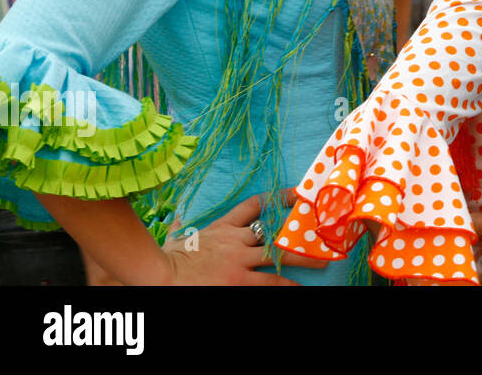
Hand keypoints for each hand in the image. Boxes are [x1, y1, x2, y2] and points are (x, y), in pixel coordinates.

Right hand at [163, 192, 329, 285]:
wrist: (160, 276)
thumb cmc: (165, 259)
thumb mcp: (176, 238)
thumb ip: (182, 228)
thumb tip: (177, 220)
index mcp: (222, 227)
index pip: (254, 206)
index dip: (278, 198)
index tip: (298, 193)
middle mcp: (235, 241)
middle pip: (274, 232)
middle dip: (298, 232)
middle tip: (320, 233)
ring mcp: (239, 261)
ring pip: (278, 257)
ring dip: (301, 259)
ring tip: (321, 262)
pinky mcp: (238, 281)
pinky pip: (268, 283)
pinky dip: (284, 285)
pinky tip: (299, 288)